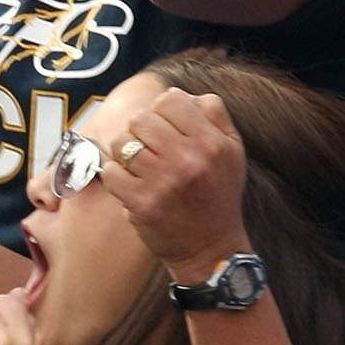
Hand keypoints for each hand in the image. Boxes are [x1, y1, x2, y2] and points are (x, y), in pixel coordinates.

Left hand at [98, 83, 249, 280]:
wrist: (211, 249)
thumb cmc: (217, 198)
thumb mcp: (232, 152)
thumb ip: (214, 116)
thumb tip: (186, 95)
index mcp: (212, 142)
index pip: (170, 100)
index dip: (161, 111)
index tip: (163, 128)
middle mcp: (189, 158)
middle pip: (142, 119)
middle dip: (140, 132)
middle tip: (149, 150)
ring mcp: (164, 180)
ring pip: (123, 143)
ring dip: (125, 154)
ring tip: (139, 168)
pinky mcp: (142, 202)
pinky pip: (111, 171)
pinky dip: (115, 176)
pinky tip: (129, 185)